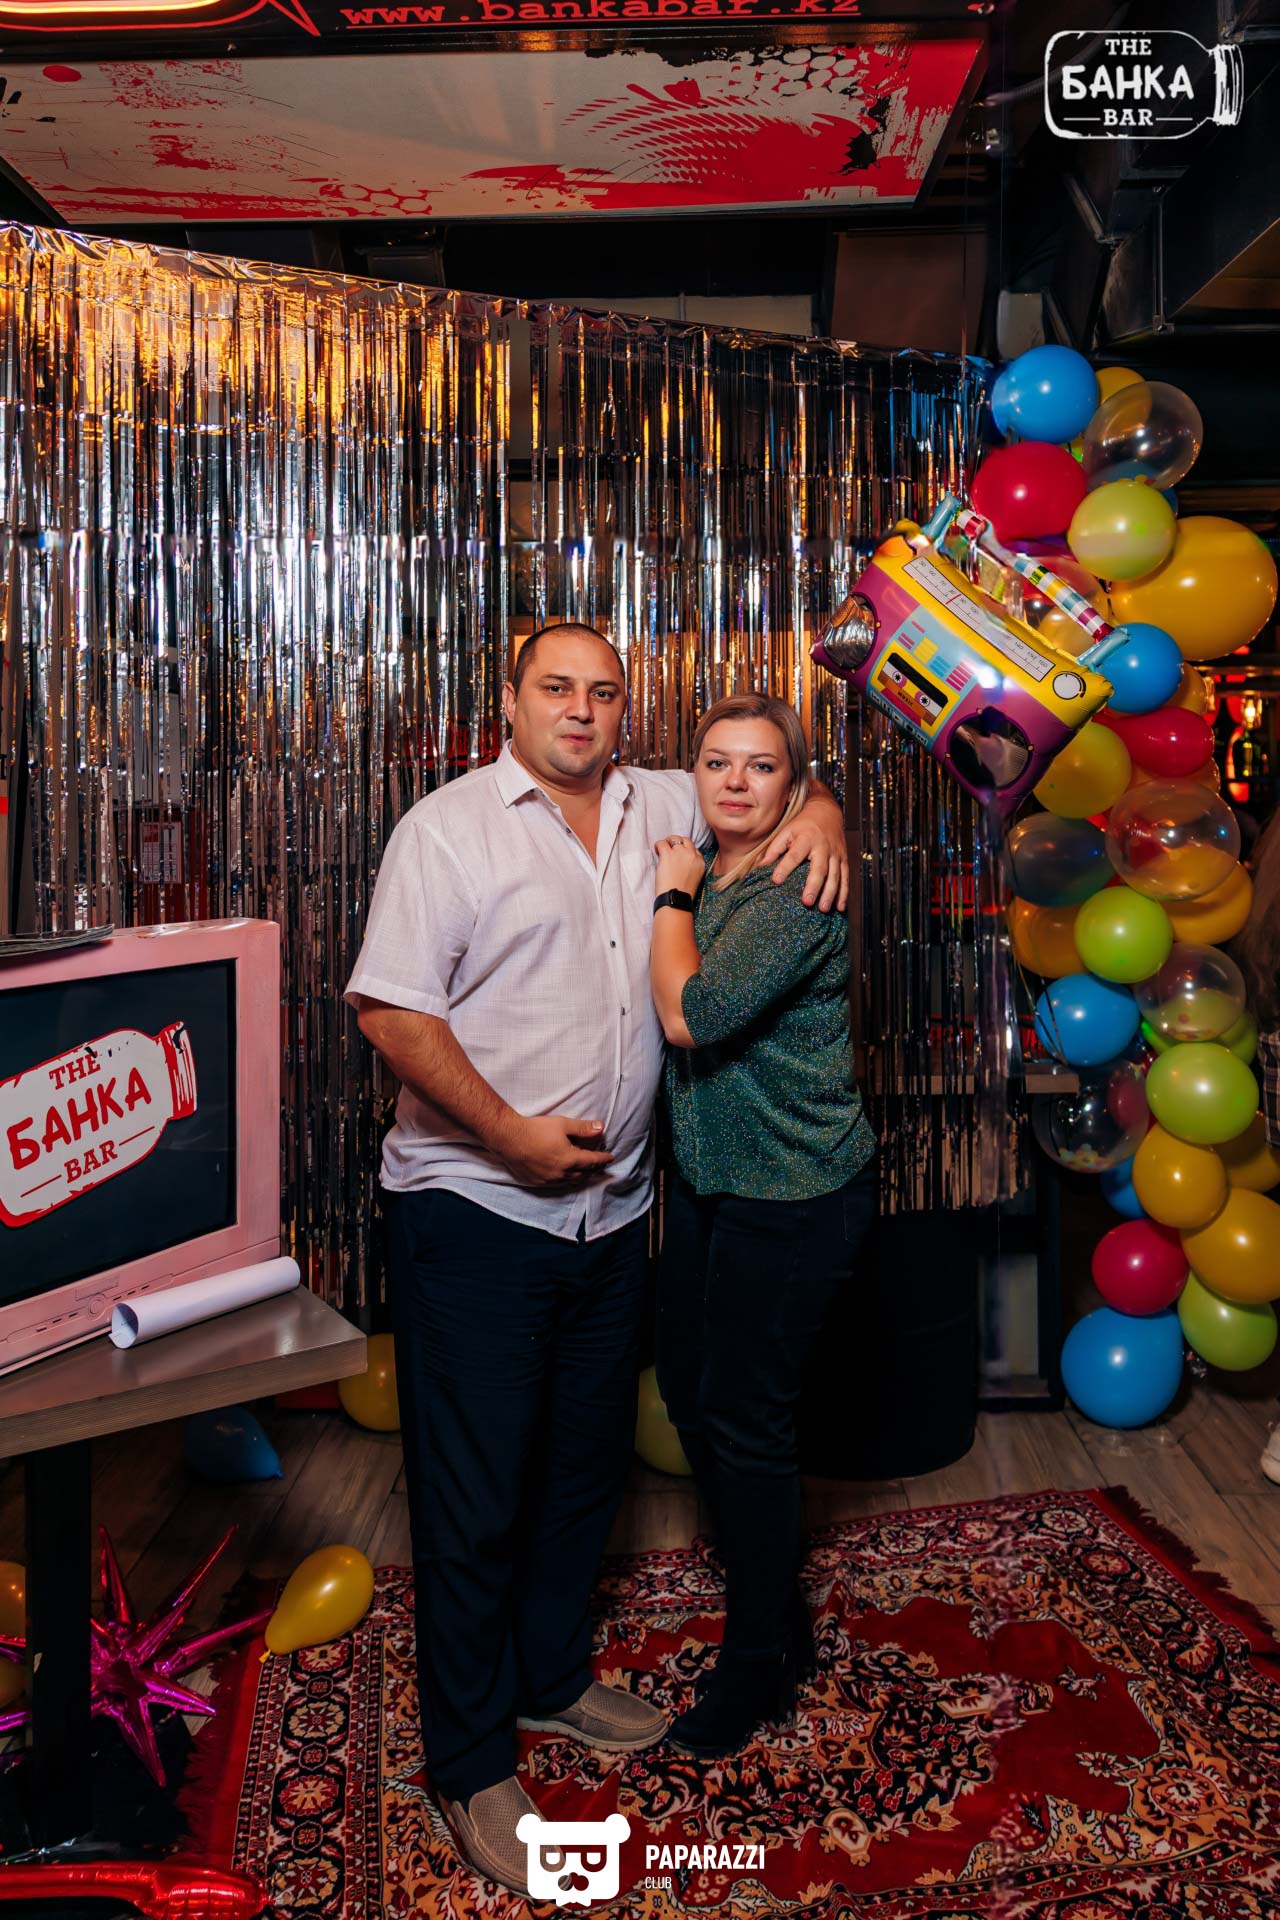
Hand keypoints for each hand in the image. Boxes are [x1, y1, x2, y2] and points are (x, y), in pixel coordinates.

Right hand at [493, 1114, 613, 1186]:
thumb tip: (601, 1128)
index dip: (603, 1159)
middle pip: (583, 1174)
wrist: (508, 1139)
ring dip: (581, 1177)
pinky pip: (557, 1184)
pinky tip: (566, 1178)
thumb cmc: (535, 1129)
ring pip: (571, 1181)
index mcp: (569, 1159)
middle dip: (594, 1169)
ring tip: (587, 1173)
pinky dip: (566, 1181)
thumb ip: (583, 1128)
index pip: (592, 1161)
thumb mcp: (562, 1124)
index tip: (611, 1158)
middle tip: (601, 1166)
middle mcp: (561, 1173)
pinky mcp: (537, 1182)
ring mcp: (548, 1180)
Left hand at [654, 835, 705, 896]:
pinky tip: (657, 851)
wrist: (676, 898)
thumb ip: (692, 867)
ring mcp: (680, 853)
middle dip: (678, 843)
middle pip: (686, 840)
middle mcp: (692, 855)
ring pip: (674, 839)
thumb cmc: (683, 892)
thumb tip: (681, 862)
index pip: (694, 849)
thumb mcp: (695, 878)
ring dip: (668, 842)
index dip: (686, 851)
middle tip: (670, 848)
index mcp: (700, 862)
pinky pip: (662, 843)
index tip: (679, 855)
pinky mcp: (668, 855)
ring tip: (662, 849)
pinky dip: (658, 845)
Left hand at [763, 810, 848, 911]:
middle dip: (813, 886)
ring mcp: (835, 854)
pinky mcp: (844, 859)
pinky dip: (844, 893)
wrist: (827, 812)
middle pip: (819, 868)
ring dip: (830, 893)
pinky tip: (840, 907)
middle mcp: (822, 847)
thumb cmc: (803, 824)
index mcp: (806, 839)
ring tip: (823, 909)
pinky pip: (845, 877)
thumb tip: (761, 867)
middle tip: (807, 902)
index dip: (785, 867)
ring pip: (835, 875)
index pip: (794, 855)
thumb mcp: (786, 831)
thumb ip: (775, 849)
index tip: (776, 880)